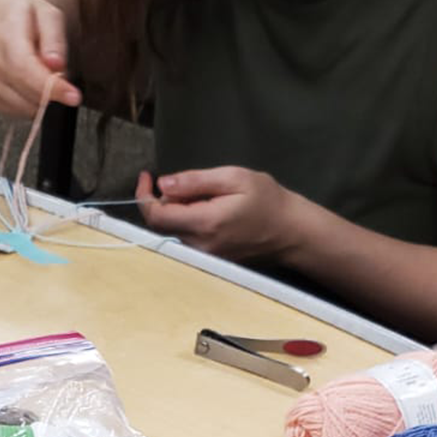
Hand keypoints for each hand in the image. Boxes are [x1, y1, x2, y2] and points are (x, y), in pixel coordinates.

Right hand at [0, 0, 80, 117]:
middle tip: (66, 89)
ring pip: (18, 106)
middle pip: (23, 91)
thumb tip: (56, 65)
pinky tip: (30, 90)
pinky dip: (27, 106)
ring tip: (45, 82)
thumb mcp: (46, 14)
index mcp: (6, 32)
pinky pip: (10, 111)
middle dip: (51, 97)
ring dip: (40, 102)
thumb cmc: (21, 16)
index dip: (50, 87)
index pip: (26, 68)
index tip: (73, 97)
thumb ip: (54, 39)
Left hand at [136, 166, 302, 261]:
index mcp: (204, 224)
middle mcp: (199, 246)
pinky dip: (186, 222)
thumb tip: (163, 184)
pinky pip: (185, 240)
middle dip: (163, 200)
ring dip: (177, 211)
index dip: (144, 195)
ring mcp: (204, 257)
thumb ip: (196, 181)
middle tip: (187, 183)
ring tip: (204, 196)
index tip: (148, 176)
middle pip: (161, 225)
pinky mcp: (210, 261)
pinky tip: (208, 211)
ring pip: (172, 232)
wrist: (292, 233)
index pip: (156, 216)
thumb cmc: (268, 201)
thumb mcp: (234, 178)